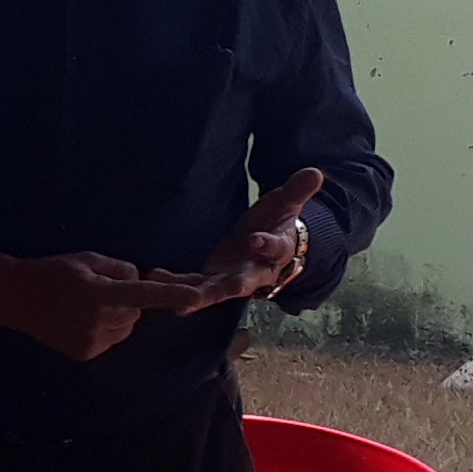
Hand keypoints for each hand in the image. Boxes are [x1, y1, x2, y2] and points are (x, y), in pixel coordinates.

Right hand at [0, 249, 206, 360]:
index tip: (197, 297)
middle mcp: (98, 321)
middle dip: (129, 300)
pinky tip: (80, 320)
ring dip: (118, 315)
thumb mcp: (88, 259)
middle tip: (101, 289)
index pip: (143, 294)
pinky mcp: (86, 354)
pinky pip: (112, 339)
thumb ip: (120, 270)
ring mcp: (91, 341)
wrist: (14, 298)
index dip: (173, 296)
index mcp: (98, 293)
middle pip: (137, 311)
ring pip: (126, 327)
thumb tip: (141, 282)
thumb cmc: (52, 271)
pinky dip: (105, 328)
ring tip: (88, 305)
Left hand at [152, 169, 325, 309]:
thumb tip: (316, 172)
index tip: (256, 239)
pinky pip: (192, 285)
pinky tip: (156, 278)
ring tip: (179, 299)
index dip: (266, 244)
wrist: (266, 245)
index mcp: (277, 250)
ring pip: (214, 291)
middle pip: (244, 281)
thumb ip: (297, 190)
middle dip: (229, 287)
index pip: (275, 248)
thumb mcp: (286, 204)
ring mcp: (231, 280)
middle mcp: (255, 271)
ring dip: (196, 295)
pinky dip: (175, 284)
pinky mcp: (210, 281)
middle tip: (215, 292)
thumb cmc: (276, 223)